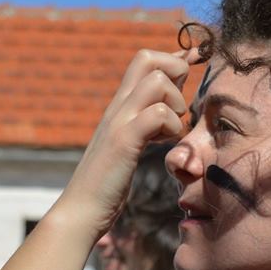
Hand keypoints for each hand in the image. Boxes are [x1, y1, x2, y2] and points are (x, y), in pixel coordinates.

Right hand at [55, 49, 195, 238]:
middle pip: (147, 58)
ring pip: (157, 81)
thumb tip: (166, 110)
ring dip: (176, 103)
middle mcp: (117, 107)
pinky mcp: (123, 142)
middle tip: (177, 107)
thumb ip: (144, 123)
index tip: (190, 77)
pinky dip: (171, 127)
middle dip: (175, 72)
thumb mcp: (127, 145)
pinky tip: (163, 145)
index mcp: (119, 106)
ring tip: (170, 131)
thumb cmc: (106, 183)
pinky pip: (156, 114)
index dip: (174, 61)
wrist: (79, 212)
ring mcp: (118, 122)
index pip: (145, 60)